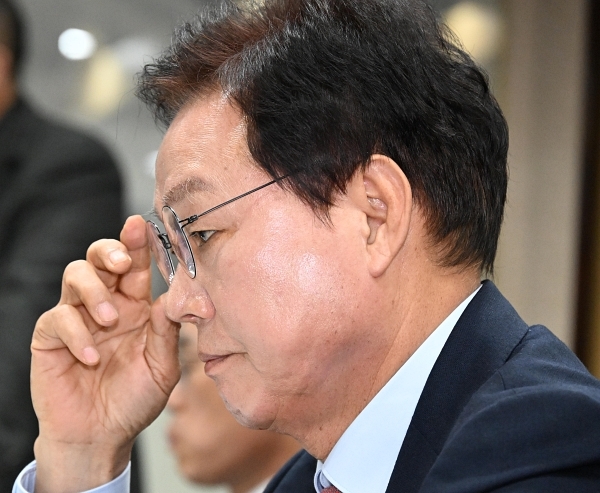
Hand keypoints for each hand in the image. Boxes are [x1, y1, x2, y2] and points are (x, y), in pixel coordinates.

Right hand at [31, 215, 179, 492]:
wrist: (101, 436)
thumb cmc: (134, 399)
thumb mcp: (162, 367)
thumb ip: (167, 332)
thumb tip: (173, 296)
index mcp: (135, 306)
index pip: (136, 266)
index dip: (138, 243)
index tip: (142, 225)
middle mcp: (106, 305)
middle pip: (100, 257)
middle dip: (110, 250)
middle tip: (122, 262)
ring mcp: (77, 318)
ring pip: (75, 275)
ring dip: (93, 291)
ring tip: (109, 320)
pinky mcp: (51, 337)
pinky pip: (57, 318)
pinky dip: (76, 334)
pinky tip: (92, 358)